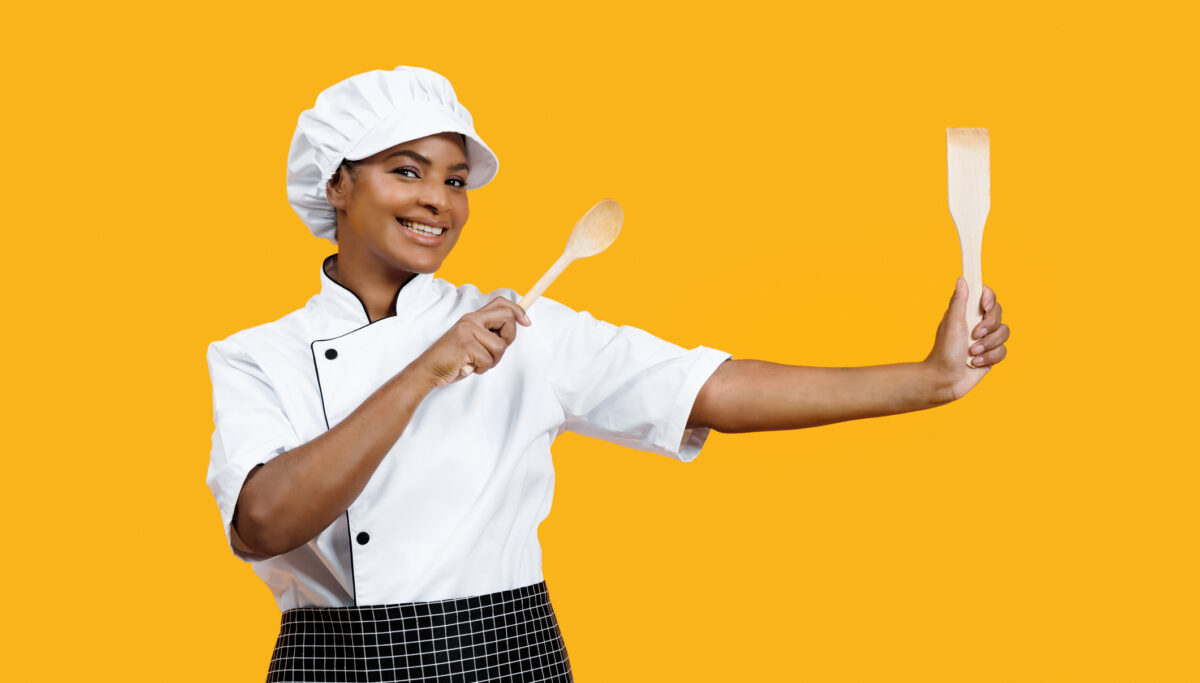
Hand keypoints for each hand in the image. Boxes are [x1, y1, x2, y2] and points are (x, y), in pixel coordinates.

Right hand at [412, 297, 531, 387]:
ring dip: (492, 361)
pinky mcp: (466, 344)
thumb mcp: (473, 341)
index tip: (526, 322)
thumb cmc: (454, 358)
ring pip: (500, 346)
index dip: (518, 310)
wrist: (429, 369)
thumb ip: (489, 333)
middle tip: (495, 350)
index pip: (501, 302)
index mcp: (474, 317)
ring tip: (477, 362)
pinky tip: (469, 367)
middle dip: (508, 338)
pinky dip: (481, 369)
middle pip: (507, 317)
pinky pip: (488, 360)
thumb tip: (515, 327)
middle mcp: (471, 319)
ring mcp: (468, 330)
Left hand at [924, 278, 1010, 400]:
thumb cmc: (944, 351)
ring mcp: (985, 340)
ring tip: (971, 353)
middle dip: (989, 325)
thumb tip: (962, 279)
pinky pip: (1003, 351)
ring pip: (1004, 333)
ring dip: (988, 344)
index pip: (986, 297)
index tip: (984, 305)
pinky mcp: (991, 355)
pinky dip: (989, 357)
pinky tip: (974, 363)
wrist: (944, 380)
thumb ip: (959, 301)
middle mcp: (977, 324)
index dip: (989, 298)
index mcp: (966, 313)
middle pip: (998, 314)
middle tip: (975, 334)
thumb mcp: (952, 323)